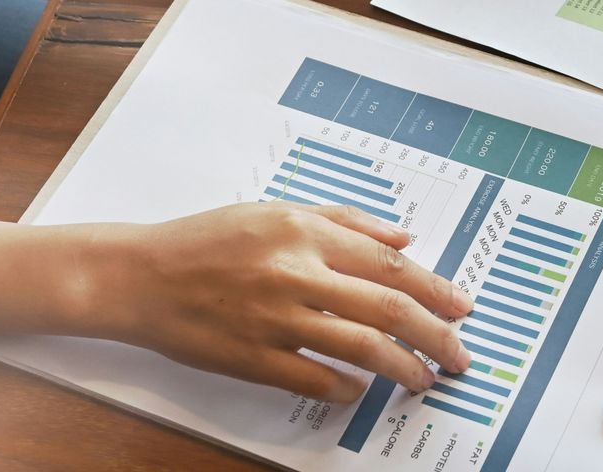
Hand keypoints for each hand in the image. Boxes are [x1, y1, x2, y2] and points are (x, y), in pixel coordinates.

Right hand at [97, 203, 474, 401]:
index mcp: (305, 231)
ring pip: (360, 345)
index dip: (434, 288)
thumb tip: (405, 235)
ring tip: (425, 379)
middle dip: (434, 333)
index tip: (462, 307)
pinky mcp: (252, 357)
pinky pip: (314, 379)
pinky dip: (346, 388)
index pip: (389, 262)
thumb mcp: (278, 210)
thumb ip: (345, 220)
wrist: (140, 276)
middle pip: (387, 306)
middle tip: (460, 354)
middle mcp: (296, 272)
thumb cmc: (209, 240)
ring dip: (403, 367)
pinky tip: (362, 391)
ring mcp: (274, 318)